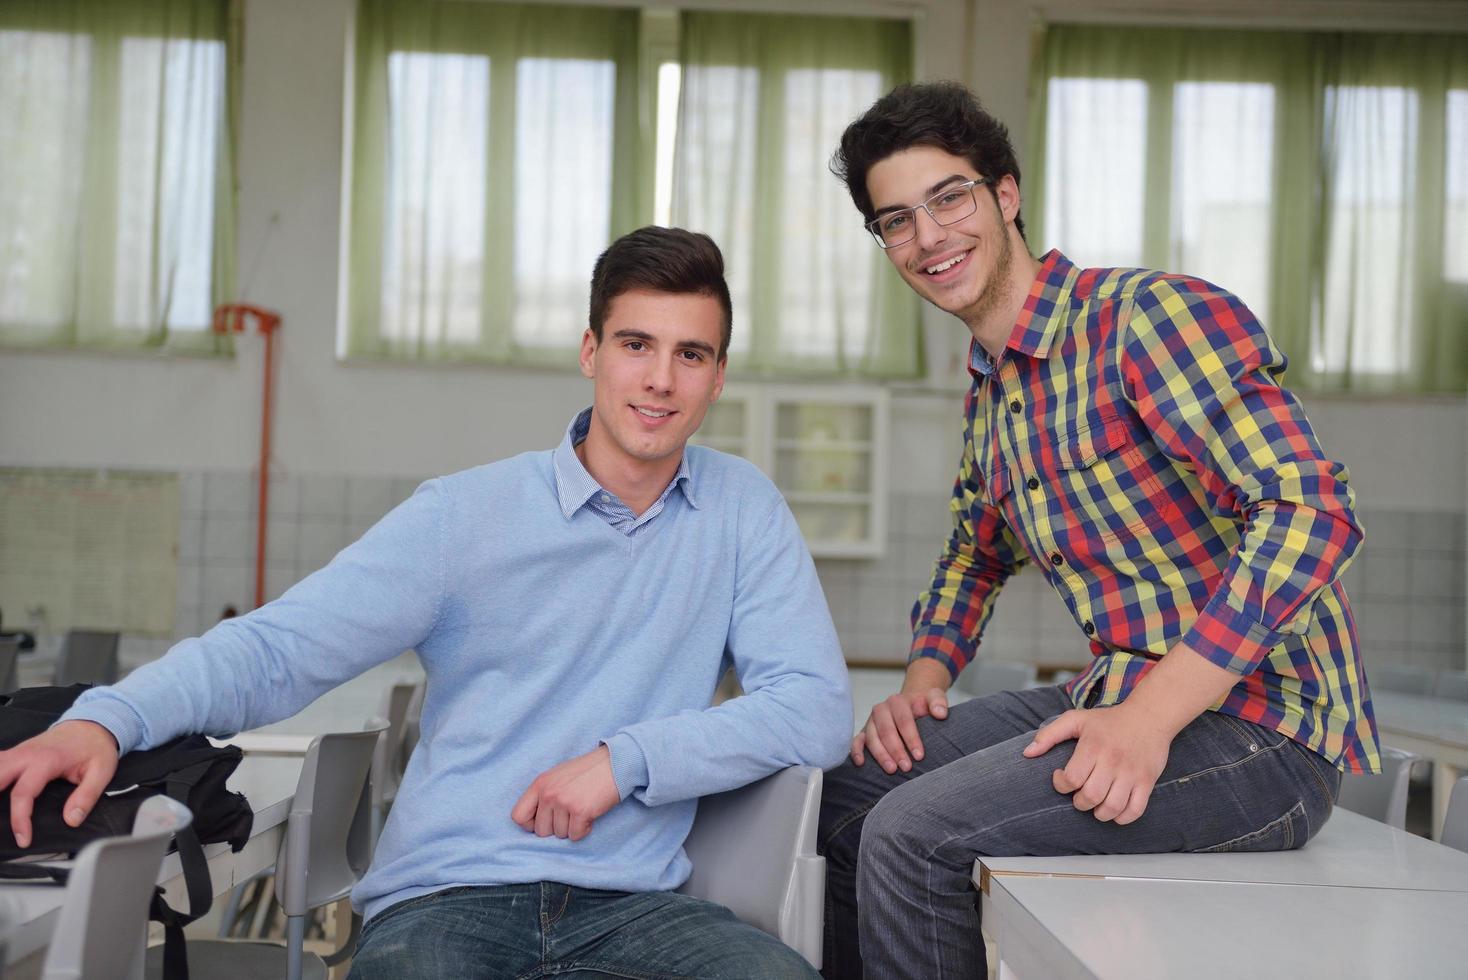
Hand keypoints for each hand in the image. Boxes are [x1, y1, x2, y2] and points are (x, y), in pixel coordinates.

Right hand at [0, 721, 119, 847]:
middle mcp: (26, 754)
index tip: (23, 840)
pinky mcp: (14, 753)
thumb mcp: (101, 771)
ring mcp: (17, 752)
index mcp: (46, 760)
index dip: (19, 819)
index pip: (23, 793)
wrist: (90, 725)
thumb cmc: (95, 748)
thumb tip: (72, 819)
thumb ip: (87, 796)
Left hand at [511, 745, 620, 841]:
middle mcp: (548, 793)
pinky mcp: (580, 811)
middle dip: (556, 828)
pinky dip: (584, 830)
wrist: (615, 763)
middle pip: (541, 831)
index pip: (518, 816)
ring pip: (560, 835)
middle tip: (570, 815)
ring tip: (582, 810)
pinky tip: (590, 815)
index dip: (531, 825)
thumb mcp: (558, 776)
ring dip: (572, 827)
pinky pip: (575, 836)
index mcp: (540, 784)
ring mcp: (563, 802)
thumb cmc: (588, 771)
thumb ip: (544, 794)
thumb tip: (534, 823)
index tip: (547, 821)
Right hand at [851, 687, 948, 773]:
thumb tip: (940, 713)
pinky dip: (857, 751)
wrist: (910, 704)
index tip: (920, 755)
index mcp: (897, 701)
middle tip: (907, 767)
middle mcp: (881, 710)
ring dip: (881, 755)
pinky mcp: (864, 732)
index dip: (911, 738)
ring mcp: (871, 721)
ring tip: (892, 769)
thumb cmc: (922, 706)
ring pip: (872, 738)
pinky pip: (857, 741)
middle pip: (886, 731)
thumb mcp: (933, 698)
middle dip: (896, 750)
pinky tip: (861, 763)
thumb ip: (939, 702)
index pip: (903, 720)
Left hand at [1023, 703, 1171, 823]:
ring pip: (1112, 807)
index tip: (1062, 778)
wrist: (1148, 716)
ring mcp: (1131, 773)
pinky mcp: (1147, 781)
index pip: (1071, 779)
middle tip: (1079, 795)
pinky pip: (1135, 811)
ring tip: (1095, 805)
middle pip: (1090, 797)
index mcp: (1093, 746)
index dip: (1061, 785)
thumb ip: (1049, 735)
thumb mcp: (1076, 719)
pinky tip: (1114, 810)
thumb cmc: (1108, 721)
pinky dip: (1122, 818)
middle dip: (1079, 803)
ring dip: (1099, 813)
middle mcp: (1112, 761)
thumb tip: (1027, 753)